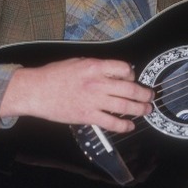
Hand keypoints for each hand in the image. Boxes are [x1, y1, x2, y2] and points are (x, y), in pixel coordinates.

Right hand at [0, 58, 153, 132]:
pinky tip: (129, 126)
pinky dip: (124, 125)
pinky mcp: (88, 116)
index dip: (132, 74)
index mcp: (95, 66)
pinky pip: (112, 122)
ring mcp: (94, 100)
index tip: (132, 78)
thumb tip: (113, 71)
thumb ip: (96, 66)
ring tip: (146, 110)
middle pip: (130, 89)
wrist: (36, 90)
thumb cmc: (54, 74)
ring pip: (125, 106)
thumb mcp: (78, 62)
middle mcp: (98, 83)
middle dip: (144, 94)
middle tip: (150, 96)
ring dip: (139, 109)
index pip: (124, 69)